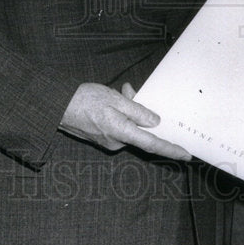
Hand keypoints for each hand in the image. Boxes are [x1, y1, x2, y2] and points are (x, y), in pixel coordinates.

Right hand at [59, 82, 191, 159]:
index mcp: (121, 133)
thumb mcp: (115, 100)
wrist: (57, 105)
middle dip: (142, 113)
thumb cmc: (85, 100)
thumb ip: (137, 111)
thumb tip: (155, 122)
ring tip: (122, 90)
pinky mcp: (101, 137)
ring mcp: (108, 141)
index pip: (152, 144)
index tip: (186, 154)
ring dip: (129, 110)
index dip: (170, 149)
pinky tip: (113, 98)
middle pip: (140, 131)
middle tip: (131, 91)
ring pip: (129, 126)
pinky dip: (120, 114)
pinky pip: (119, 127)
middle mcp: (116, 142)